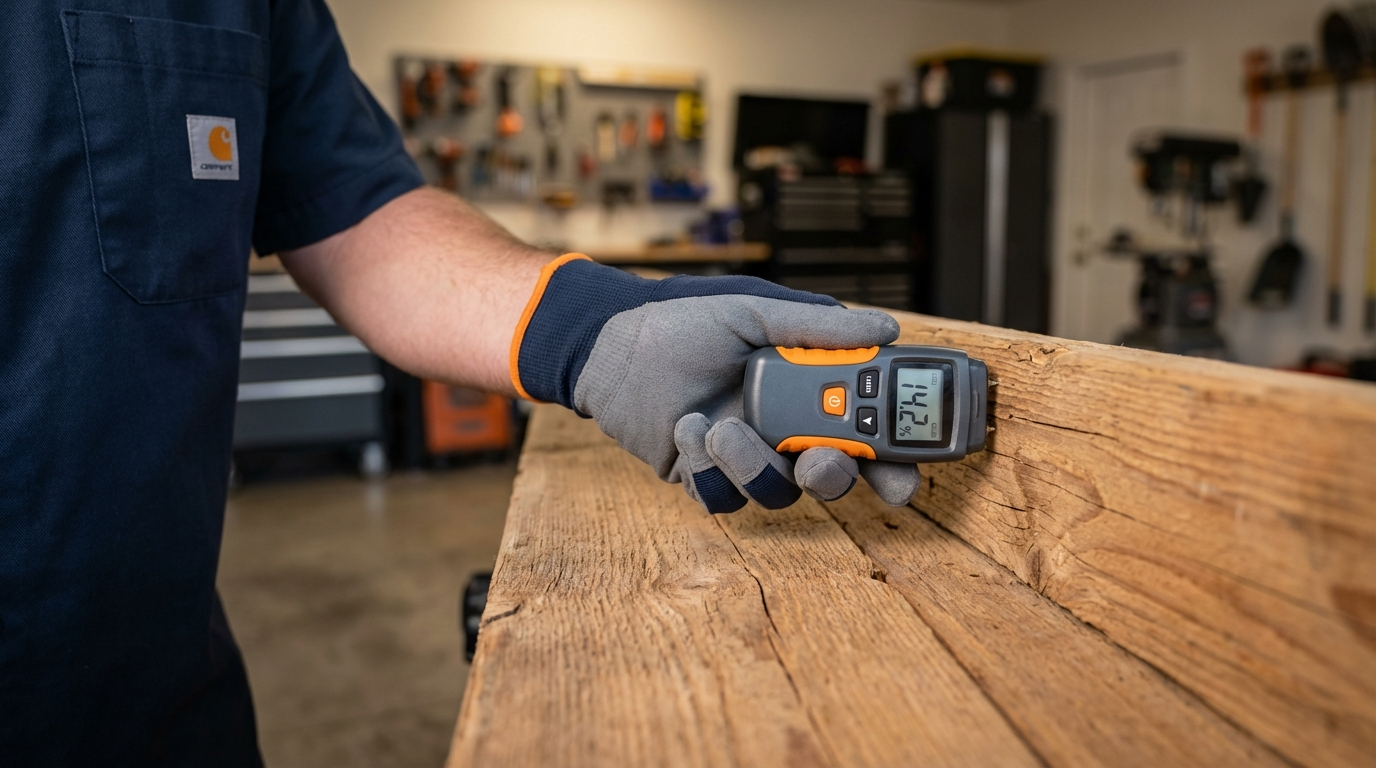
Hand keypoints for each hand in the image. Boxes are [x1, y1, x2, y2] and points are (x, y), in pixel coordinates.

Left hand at [511, 255, 921, 513]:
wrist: (612, 344)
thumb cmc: (684, 323)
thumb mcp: (753, 312)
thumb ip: (817, 328)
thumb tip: (886, 331)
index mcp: (808, 393)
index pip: (865, 435)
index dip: (892, 463)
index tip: (902, 477)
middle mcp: (782, 431)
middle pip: (831, 477)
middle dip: (832, 477)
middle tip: (816, 462)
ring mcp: (744, 458)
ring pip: (776, 494)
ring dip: (754, 467)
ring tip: (721, 429)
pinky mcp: (703, 479)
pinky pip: (722, 499)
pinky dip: (707, 470)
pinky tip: (687, 430)